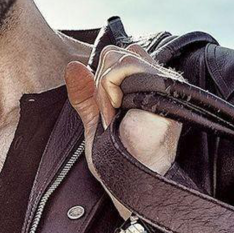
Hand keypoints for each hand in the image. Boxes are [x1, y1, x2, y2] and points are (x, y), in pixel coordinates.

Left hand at [64, 43, 183, 220]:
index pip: (117, 55)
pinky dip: (108, 91)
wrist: (128, 179)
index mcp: (145, 84)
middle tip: (109, 114)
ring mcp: (162, 82)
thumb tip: (71, 65)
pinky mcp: (160, 88)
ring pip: (115, 57)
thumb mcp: (94, 119)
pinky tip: (117, 114)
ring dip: (103, 90)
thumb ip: (84, 93)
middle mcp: (158, 79)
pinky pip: (122, 68)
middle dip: (100, 84)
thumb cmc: (117, 156)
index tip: (106, 108)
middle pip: (112, 53)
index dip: (102, 78)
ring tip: (114, 116)